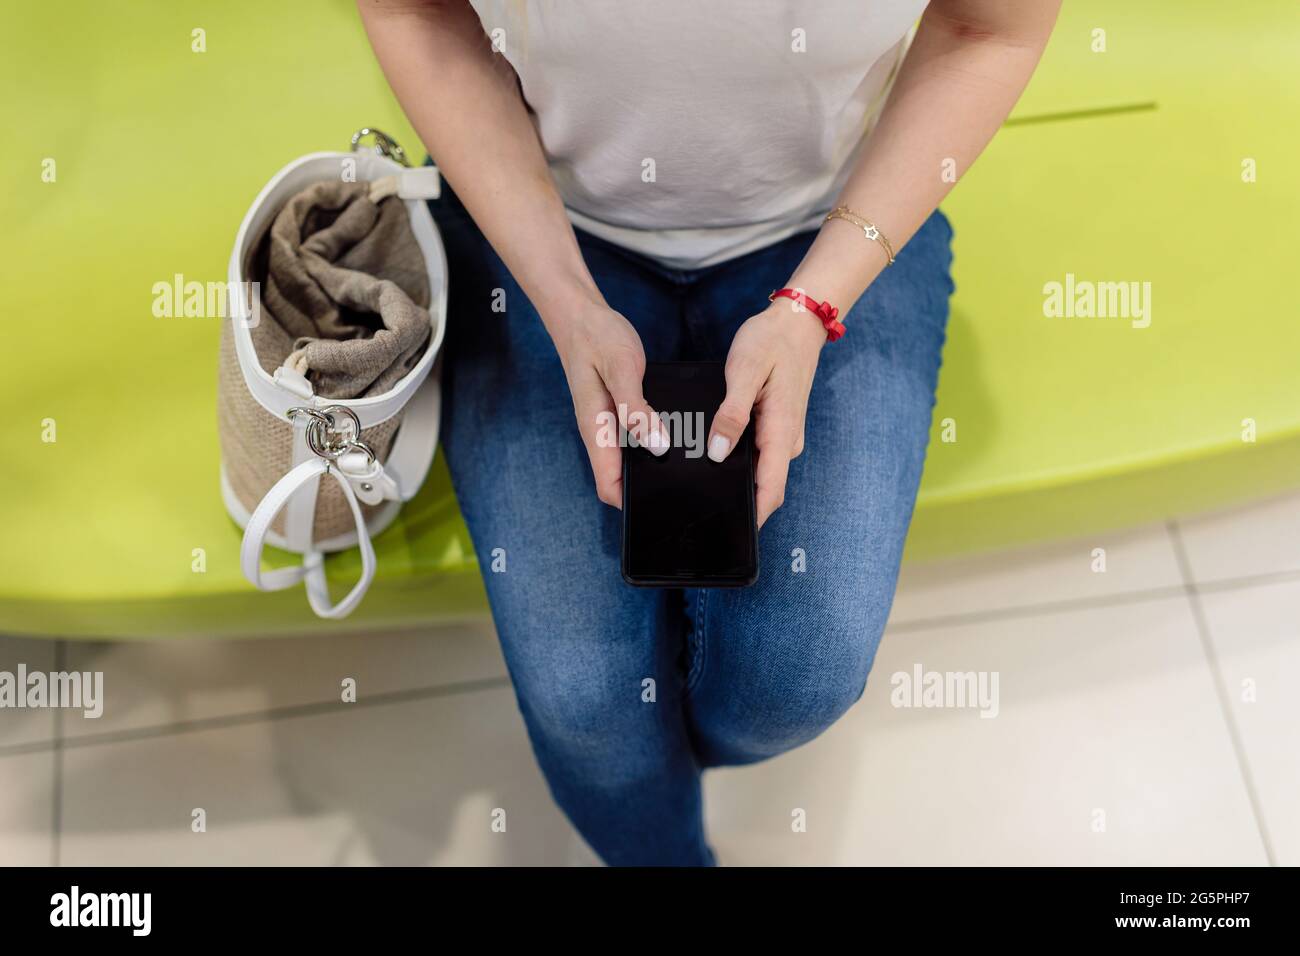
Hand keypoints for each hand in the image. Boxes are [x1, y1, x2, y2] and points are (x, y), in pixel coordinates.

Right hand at [553, 299, 668, 507]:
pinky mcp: (618, 411)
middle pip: (621, 478)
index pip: (608, 485)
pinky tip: (678, 435)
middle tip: (686, 487)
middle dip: (647, 488)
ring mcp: (609, 423)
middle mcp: (601, 432)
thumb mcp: (621, 370)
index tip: (660, 504)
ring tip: (688, 465)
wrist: (582, 316)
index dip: (630, 502)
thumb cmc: (597, 339)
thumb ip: (636, 410)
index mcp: (596, 430)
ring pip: (630, 459)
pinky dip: (653, 441)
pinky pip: (635, 437)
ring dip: (652, 465)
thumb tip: (656, 446)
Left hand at [708, 301, 826, 526]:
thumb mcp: (744, 372)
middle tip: (700, 506)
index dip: (753, 515)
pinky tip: (717, 454)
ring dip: (737, 478)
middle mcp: (787, 440)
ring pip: (760, 470)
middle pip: (764, 485)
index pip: (771, 489)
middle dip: (738, 500)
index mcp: (781, 431)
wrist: (797, 322)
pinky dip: (741, 460)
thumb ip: (731, 414)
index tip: (732, 533)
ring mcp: (784, 435)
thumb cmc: (771, 341)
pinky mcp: (777, 427)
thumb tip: (719, 452)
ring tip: (702, 480)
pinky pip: (760, 454)